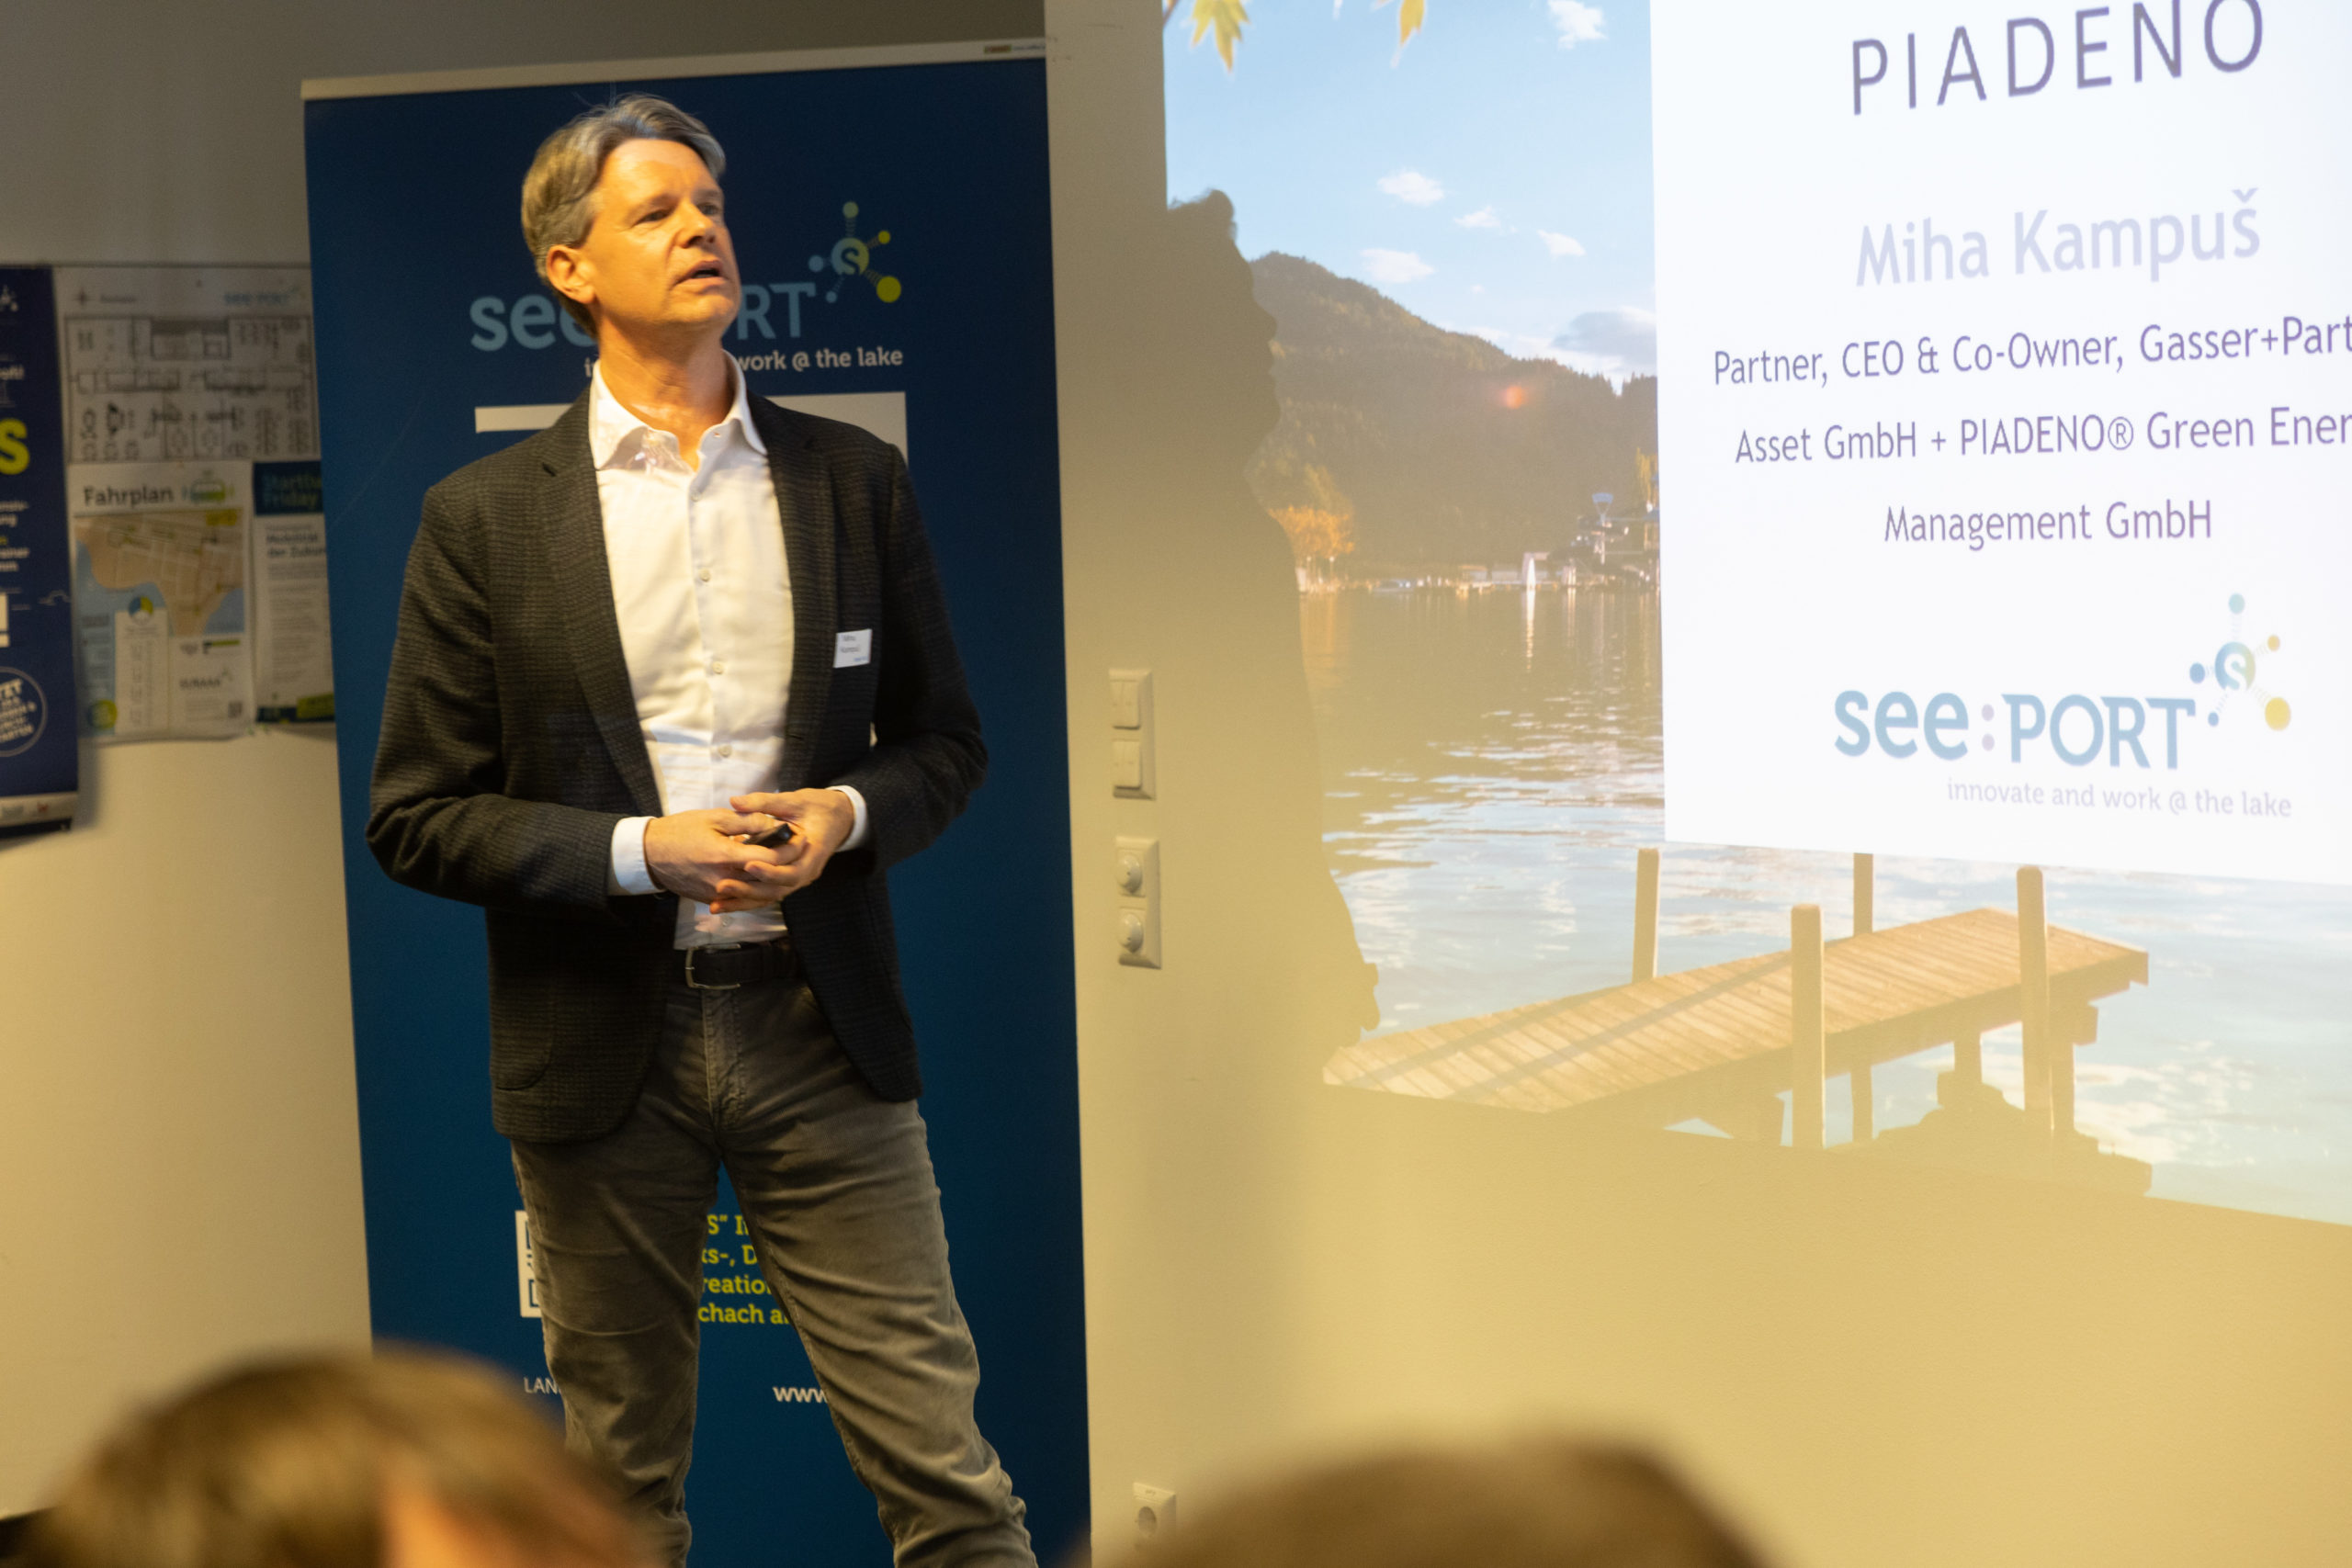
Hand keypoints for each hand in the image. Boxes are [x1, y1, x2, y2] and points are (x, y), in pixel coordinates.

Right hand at [643, 808, 790, 907]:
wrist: (649, 854)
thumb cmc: (680, 831)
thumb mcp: (714, 818)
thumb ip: (747, 821)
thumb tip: (774, 825)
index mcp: (725, 856)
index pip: (769, 858)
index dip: (790, 848)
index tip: (801, 837)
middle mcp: (723, 879)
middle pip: (768, 878)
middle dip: (788, 863)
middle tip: (801, 849)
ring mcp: (717, 893)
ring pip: (758, 892)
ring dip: (776, 879)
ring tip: (789, 862)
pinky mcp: (711, 899)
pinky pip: (742, 899)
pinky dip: (757, 889)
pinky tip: (767, 878)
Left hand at [707, 789, 857, 910]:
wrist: (837, 818)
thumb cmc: (818, 807)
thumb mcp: (795, 800)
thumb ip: (765, 802)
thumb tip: (735, 802)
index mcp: (813, 853)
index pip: (793, 870)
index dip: (770, 871)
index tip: (747, 864)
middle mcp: (807, 871)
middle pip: (779, 889)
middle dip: (750, 890)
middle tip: (723, 886)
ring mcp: (797, 878)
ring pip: (770, 896)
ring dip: (744, 900)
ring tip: (718, 902)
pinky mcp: (786, 880)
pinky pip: (767, 894)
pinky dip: (746, 899)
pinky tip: (724, 903)